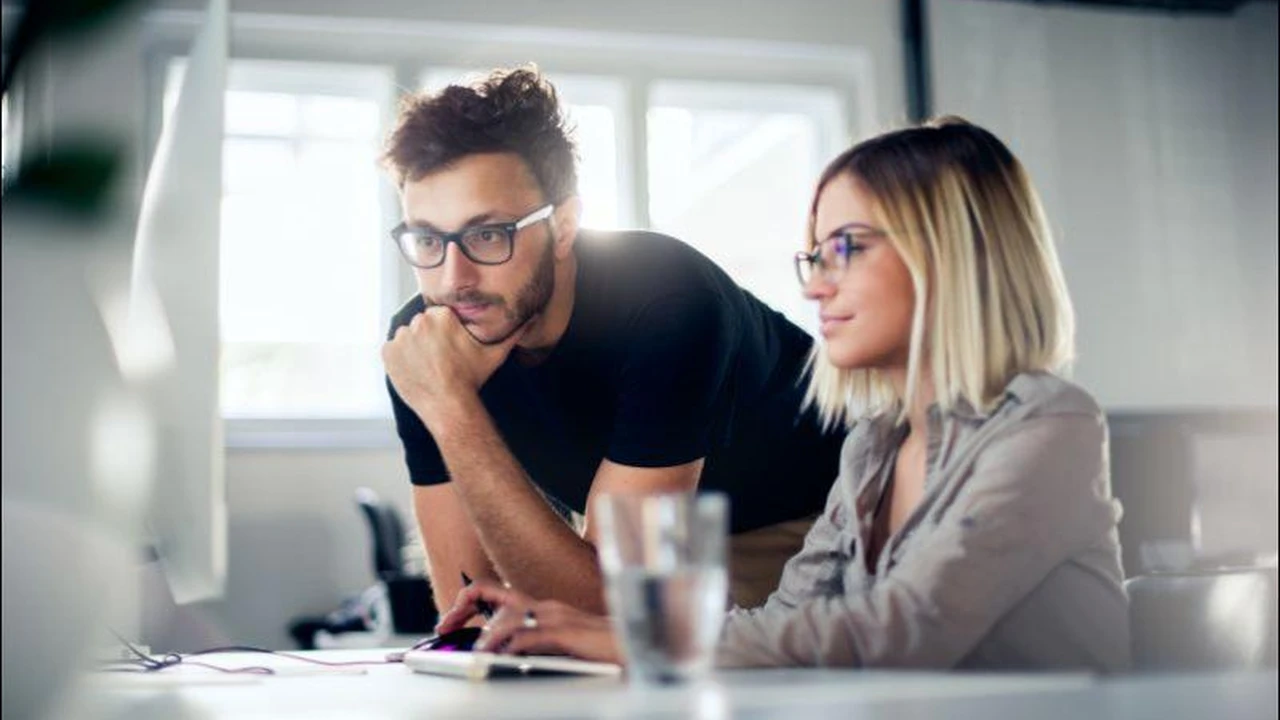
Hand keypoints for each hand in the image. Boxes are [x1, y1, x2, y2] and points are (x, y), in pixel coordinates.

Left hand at [381, 306, 517, 425]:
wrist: (448, 405)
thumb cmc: (471, 378)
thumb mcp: (495, 353)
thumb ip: (512, 333)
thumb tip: (531, 318)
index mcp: (441, 316)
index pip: (439, 316)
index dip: (446, 333)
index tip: (450, 348)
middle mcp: (418, 322)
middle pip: (422, 325)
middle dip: (429, 339)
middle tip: (441, 359)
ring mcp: (401, 337)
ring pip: (407, 337)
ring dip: (414, 348)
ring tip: (428, 366)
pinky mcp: (388, 353)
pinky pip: (392, 350)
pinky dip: (400, 359)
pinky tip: (416, 370)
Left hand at [436, 581, 621, 664]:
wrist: (635, 648)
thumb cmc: (600, 651)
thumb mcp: (559, 645)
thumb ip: (533, 643)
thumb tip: (500, 654)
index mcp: (542, 607)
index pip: (496, 594)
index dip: (468, 601)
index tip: (448, 621)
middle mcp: (545, 606)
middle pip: (493, 593)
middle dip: (462, 605)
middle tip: (442, 627)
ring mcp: (555, 617)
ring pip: (507, 616)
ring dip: (484, 634)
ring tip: (472, 651)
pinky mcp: (565, 633)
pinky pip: (528, 636)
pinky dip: (509, 646)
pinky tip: (499, 657)